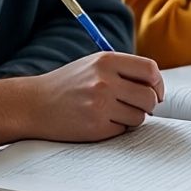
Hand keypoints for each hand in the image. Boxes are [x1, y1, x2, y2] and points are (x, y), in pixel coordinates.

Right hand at [0, 52, 164, 151]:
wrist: (32, 104)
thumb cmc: (67, 85)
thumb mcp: (93, 65)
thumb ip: (124, 70)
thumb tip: (156, 85)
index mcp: (106, 61)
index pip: (150, 70)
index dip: (158, 84)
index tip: (155, 92)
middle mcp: (104, 81)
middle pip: (149, 97)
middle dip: (148, 105)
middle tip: (137, 106)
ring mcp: (100, 105)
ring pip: (140, 117)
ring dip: (132, 118)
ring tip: (112, 112)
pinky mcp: (95, 126)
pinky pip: (123, 130)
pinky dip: (116, 128)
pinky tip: (99, 121)